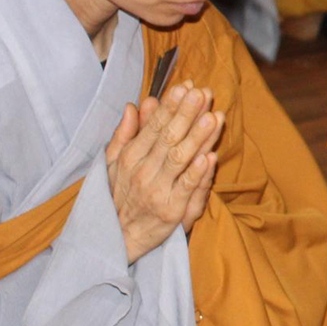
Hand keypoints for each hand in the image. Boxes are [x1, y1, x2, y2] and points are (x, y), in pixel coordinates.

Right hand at [104, 81, 222, 262]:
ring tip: (213, 116)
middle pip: (169, 137)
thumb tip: (134, 106)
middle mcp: (144, 171)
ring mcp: (159, 190)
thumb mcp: (113, 164)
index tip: (186, 87)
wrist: (118, 239)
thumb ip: (125, 134)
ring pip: (181, 158)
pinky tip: (210, 155)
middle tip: (203, 93)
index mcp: (131, 157)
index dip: (171, 106)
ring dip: (198, 136)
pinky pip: (187, 187)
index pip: (154, 126)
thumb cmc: (118, 197)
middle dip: (187, 114)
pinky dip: (198, 171)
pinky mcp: (173, 210)